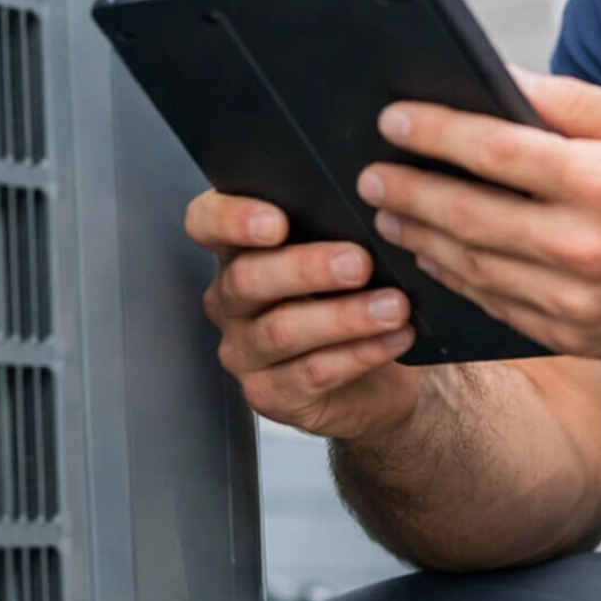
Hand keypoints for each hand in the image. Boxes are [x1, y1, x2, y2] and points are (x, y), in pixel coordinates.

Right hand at [184, 193, 422, 437]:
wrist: (379, 377)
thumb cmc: (353, 298)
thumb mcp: (343, 255)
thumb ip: (336, 227)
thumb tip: (372, 206)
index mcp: (238, 251)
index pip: (205, 223)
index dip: (231, 220)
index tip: (276, 222)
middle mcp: (229, 300)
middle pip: (247, 279)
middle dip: (306, 268)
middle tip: (359, 264)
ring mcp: (244, 352)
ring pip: (281, 330)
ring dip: (344, 316)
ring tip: (393, 306)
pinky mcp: (270, 395)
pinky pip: (311, 373)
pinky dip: (360, 353)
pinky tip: (395, 337)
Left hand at [355, 70, 600, 364]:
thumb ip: (568, 101)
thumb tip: (495, 77)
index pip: (495, 152)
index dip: (434, 133)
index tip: (392, 119)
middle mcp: (586, 246)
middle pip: (468, 215)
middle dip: (408, 189)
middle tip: (369, 172)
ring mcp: (578, 300)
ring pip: (472, 267)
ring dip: (420, 236)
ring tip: (389, 210)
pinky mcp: (575, 335)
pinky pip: (495, 305)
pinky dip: (456, 278)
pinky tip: (433, 254)